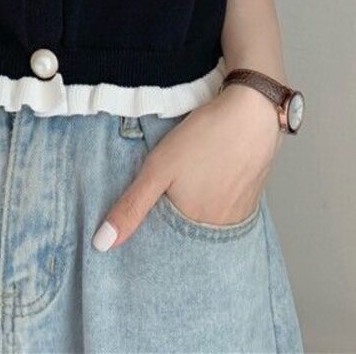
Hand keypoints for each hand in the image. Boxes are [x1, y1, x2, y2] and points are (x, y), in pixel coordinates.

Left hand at [93, 84, 282, 250]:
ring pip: (208, 217)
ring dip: (196, 204)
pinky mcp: (252, 195)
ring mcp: (240, 212)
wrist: (252, 110)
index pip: (167, 241)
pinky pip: (226, 205)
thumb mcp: (158, 169)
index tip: (151, 202)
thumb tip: (102, 244)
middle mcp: (222, 228)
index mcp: (197, 227)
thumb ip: (131, 206)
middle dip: (175, 213)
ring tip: (191, 176)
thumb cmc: (205, 137)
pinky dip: (215, 194)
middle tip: (173, 181)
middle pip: (189, 229)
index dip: (154, 222)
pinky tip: (210, 172)